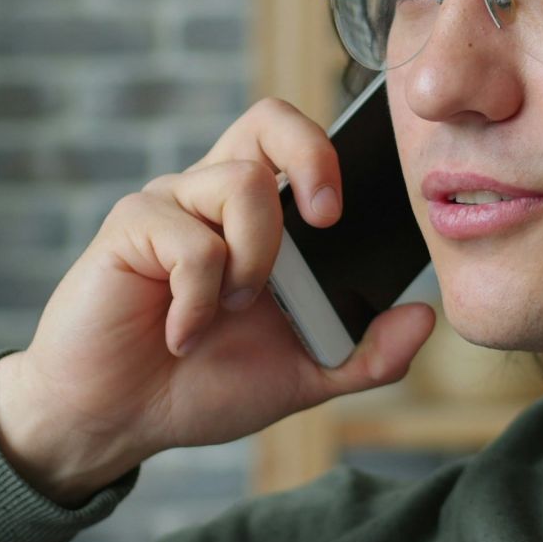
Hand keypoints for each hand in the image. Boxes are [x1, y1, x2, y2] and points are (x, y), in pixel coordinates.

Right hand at [0, 97, 436, 504]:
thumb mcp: (302, 377)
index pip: (295, 144)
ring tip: (229, 314)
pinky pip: (190, 240)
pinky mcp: (129, 228)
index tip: (341, 217)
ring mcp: (168, 207)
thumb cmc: (199, 387)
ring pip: (239, 184)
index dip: (329, 155)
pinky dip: (199, 300)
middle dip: (310, 156)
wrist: (116, 422)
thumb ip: (367, 355)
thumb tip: (426, 317)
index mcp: (254, 219)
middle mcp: (211, 197)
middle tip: (323, 219)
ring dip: (253, 261)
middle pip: (268, 119)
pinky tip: (183, 335)